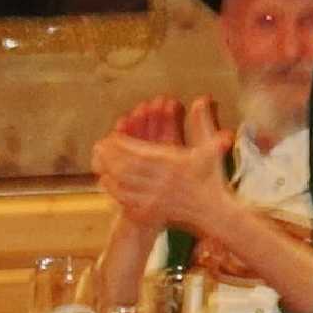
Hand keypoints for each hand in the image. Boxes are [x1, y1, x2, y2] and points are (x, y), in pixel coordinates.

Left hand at [91, 100, 232, 233]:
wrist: (215, 214)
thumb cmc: (213, 180)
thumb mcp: (210, 148)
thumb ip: (203, 123)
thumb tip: (201, 99)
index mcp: (173, 164)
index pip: (140, 152)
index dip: (122, 144)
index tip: (111, 136)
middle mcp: (162, 182)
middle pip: (127, 168)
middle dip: (110, 157)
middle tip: (97, 147)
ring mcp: (156, 199)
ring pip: (124, 184)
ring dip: (108, 172)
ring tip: (96, 161)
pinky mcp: (152, 212)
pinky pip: (127, 201)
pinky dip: (114, 191)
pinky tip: (106, 182)